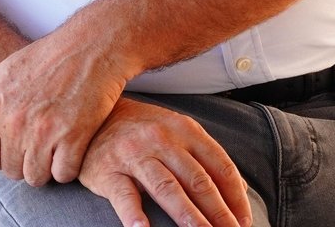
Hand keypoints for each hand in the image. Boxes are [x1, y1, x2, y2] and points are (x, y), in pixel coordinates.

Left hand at [0, 32, 127, 183]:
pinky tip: (72, 146)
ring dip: (45, 167)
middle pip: (10, 172)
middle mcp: (15, 123)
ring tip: (53, 144)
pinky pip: (64, 174)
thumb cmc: (46, 57)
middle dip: (22, 161)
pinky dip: (68, 166)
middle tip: (37, 141)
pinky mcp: (74, 138)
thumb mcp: (4, 72)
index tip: (7, 149)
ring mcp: (44, 132)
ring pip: (36, 178)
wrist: (90, 46)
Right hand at [78, 98, 251, 226]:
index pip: (219, 165)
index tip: (244, 220)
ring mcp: (134, 155)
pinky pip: (124, 196)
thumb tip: (241, 189)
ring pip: (168, 189)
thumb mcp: (176, 132)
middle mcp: (161, 139)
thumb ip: (205, 157)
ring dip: (189, 216)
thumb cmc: (140, 129)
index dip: (235, 196)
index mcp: (184, 130)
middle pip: (198, 181)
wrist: (90, 118)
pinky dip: (134, 216)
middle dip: (219, 213)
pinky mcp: (109, 171)